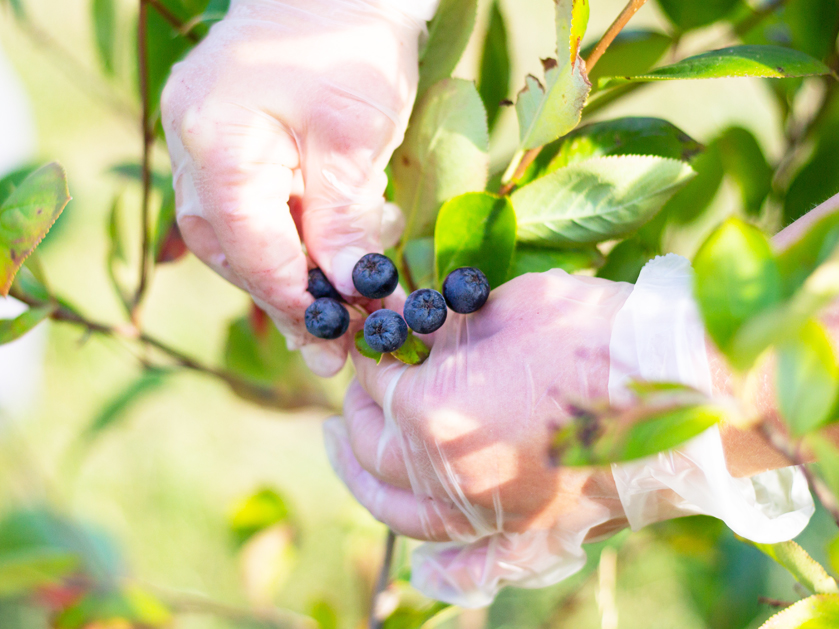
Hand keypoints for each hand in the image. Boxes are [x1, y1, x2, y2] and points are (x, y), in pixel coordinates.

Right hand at [161, 0, 423, 375]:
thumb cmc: (349, 44)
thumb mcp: (356, 136)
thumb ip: (344, 219)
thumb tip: (352, 291)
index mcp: (218, 141)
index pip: (251, 247)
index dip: (296, 300)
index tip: (337, 338)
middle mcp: (194, 152)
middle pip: (236, 253)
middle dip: (293, 300)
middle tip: (338, 346)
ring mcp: (201, 151)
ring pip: (239, 242)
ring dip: (293, 276)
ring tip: (344, 304)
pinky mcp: (224, 152)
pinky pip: (247, 216)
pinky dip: (287, 245)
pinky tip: (324, 263)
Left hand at [324, 270, 633, 603]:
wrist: (687, 394)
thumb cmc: (599, 336)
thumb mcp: (511, 306)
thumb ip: (450, 323)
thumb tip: (418, 327)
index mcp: (433, 411)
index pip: (377, 378)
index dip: (373, 351)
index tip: (377, 336)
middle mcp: (445, 476)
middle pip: (372, 445)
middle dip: (358, 407)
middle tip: (357, 387)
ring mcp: (484, 517)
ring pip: (396, 507)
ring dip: (362, 473)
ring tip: (346, 445)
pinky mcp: (524, 539)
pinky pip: (460, 561)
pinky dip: (428, 551)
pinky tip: (413, 541)